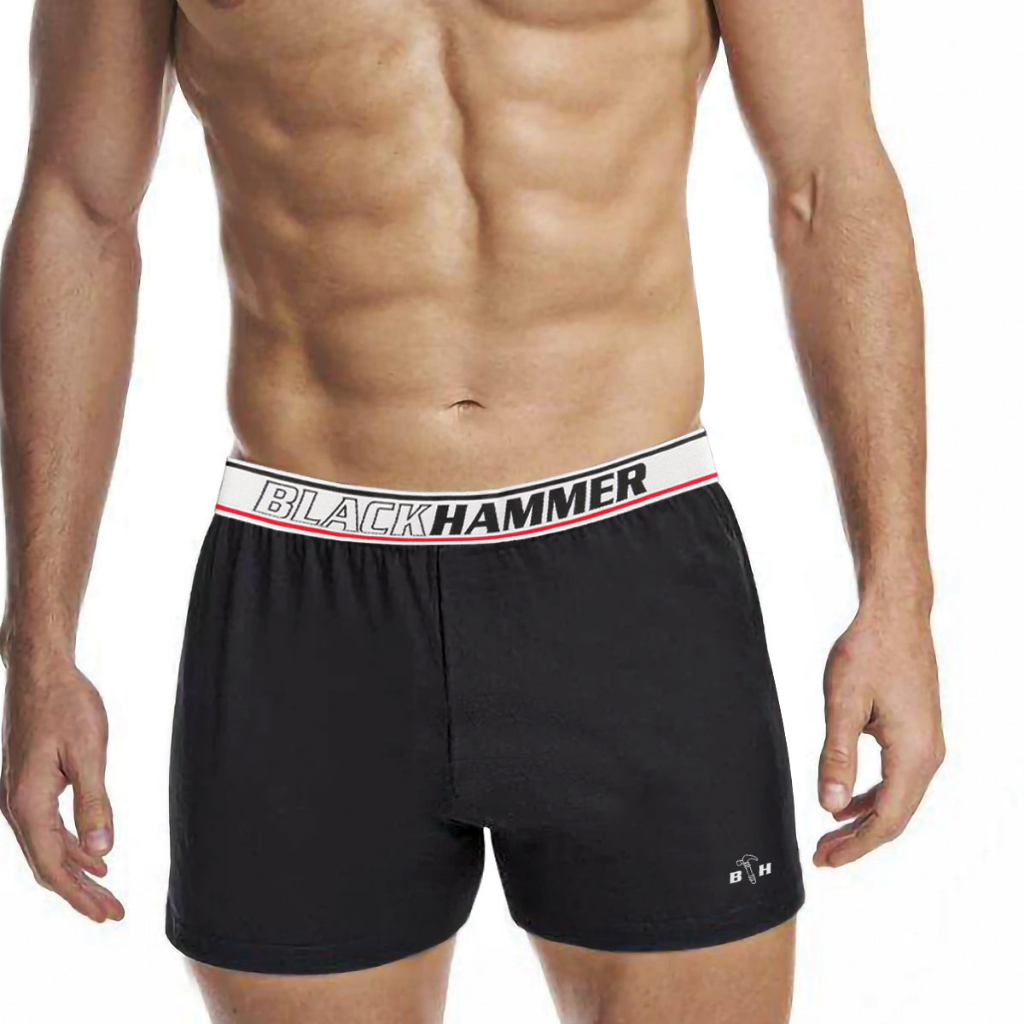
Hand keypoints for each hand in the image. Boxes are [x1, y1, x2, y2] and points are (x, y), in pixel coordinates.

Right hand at [1, 653, 123, 921]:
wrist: (40, 672)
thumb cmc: (67, 705)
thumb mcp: (90, 753)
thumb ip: (96, 802)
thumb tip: (103, 851)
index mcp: (28, 804)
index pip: (54, 866)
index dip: (80, 895)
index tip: (107, 915)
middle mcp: (16, 807)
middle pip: (48, 865)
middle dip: (80, 893)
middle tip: (113, 914)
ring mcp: (19, 796)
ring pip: (48, 848)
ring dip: (77, 871)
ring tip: (107, 892)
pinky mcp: (28, 785)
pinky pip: (48, 828)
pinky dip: (72, 845)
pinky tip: (94, 855)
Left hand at [813, 600, 943, 867]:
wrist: (895, 615)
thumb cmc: (868, 651)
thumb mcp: (842, 703)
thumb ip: (836, 756)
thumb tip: (829, 805)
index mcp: (913, 753)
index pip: (886, 819)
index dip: (856, 845)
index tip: (825, 860)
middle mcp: (928, 755)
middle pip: (895, 816)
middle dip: (858, 840)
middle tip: (821, 856)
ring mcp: (926, 744)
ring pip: (897, 799)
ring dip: (863, 819)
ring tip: (829, 834)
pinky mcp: (917, 733)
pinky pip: (897, 778)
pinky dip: (872, 795)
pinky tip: (845, 800)